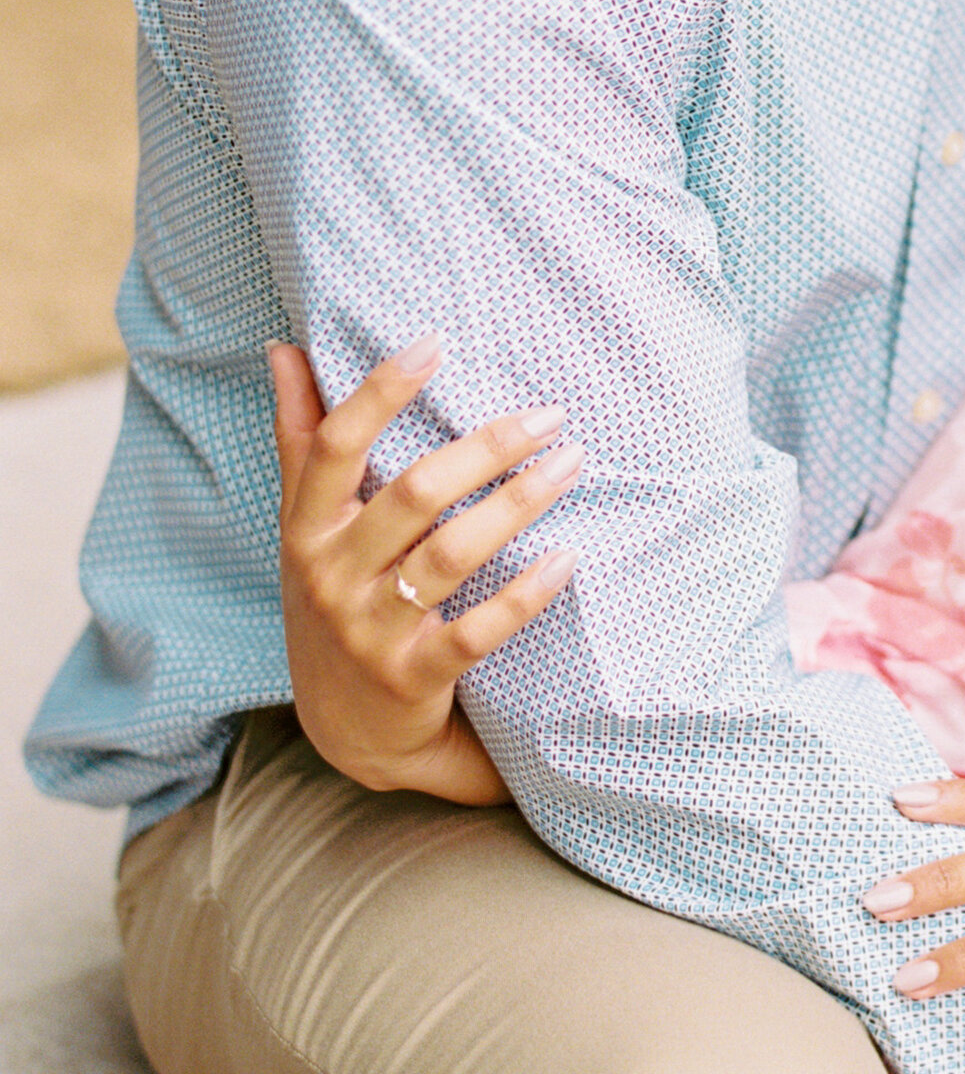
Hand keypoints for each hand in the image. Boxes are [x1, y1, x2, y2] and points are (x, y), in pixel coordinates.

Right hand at [271, 338, 577, 803]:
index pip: (335, 447)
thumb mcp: (305, 527)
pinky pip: (476, 631)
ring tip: (571, 464)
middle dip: (487, 447)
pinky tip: (567, 558)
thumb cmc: (333, 599)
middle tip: (550, 414)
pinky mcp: (413, 677)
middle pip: (413, 494)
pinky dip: (524, 595)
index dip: (379, 392)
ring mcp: (370, 631)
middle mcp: (331, 576)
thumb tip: (283, 349)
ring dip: (517, 505)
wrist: (345, 731)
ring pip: (450, 555)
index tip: (436, 342)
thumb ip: (301, 439)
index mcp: (306, 529)